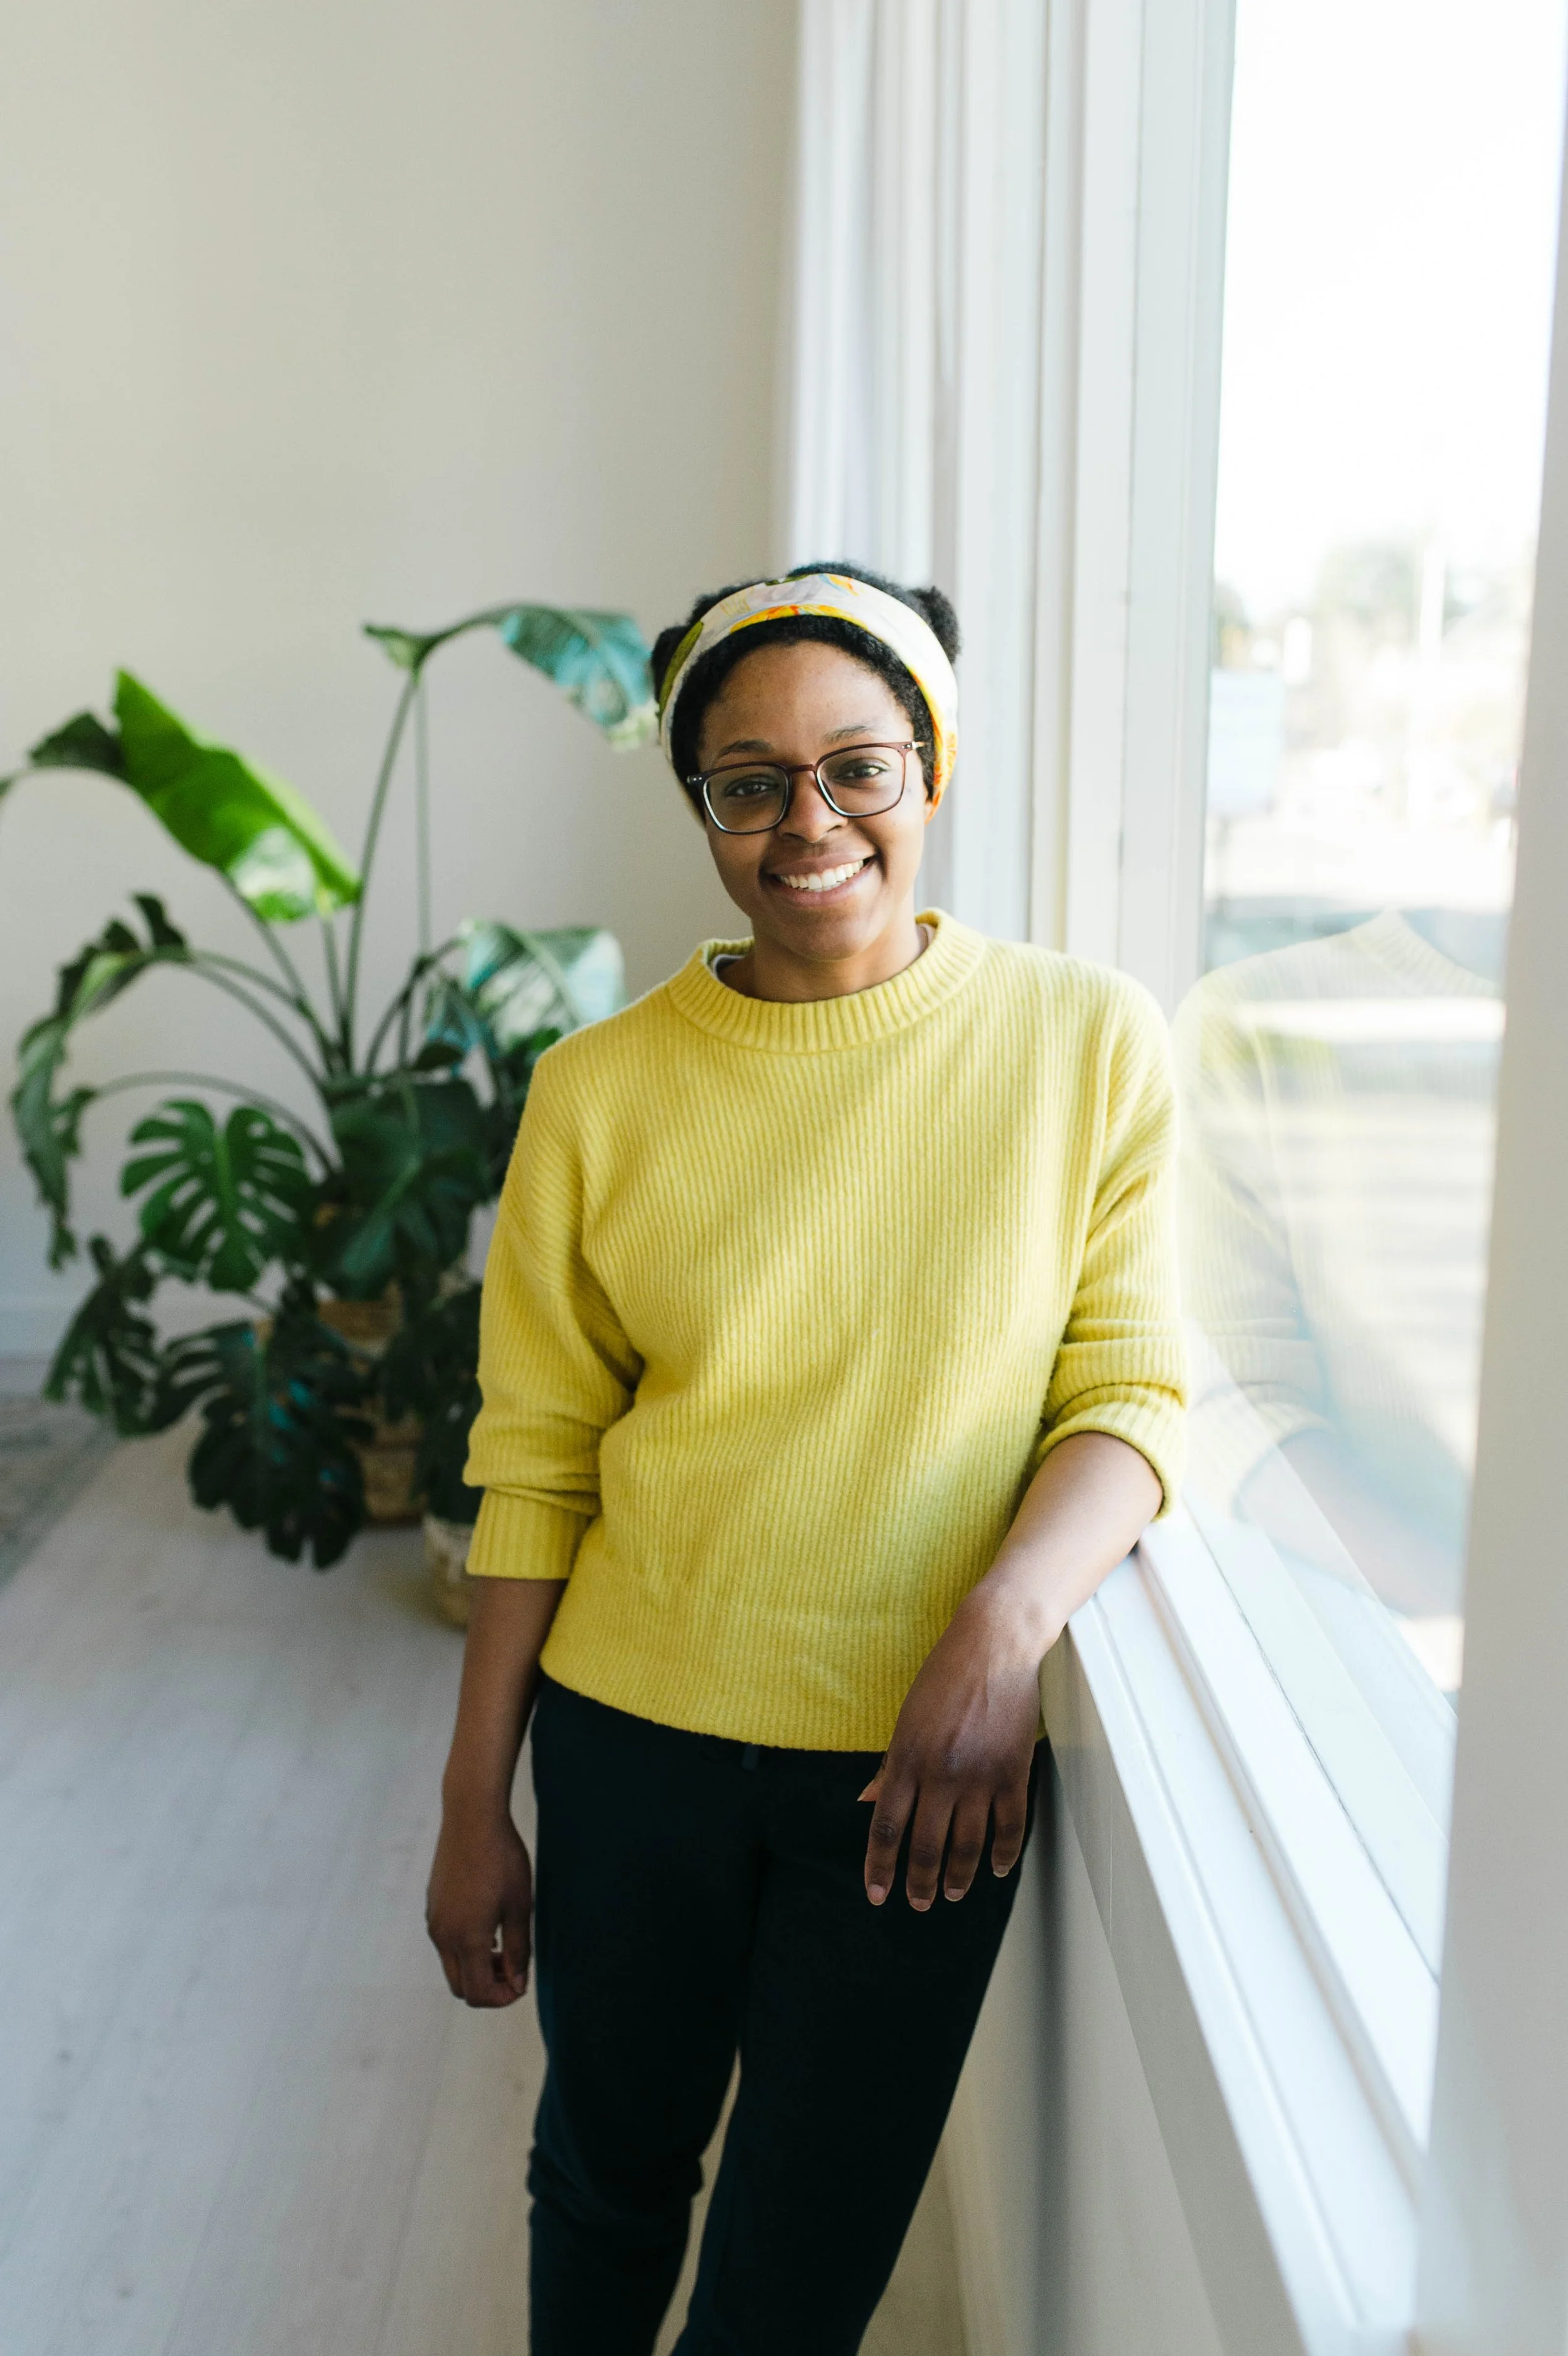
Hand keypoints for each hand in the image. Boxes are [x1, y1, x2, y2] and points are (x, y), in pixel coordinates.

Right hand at [426, 1799, 532, 2005]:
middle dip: (488, 1987)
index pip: (479, 1994)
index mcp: (467, 1939)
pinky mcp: (432, 1907)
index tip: (522, 1983)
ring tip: (503, 1945)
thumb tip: (518, 1983)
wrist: (472, 1818)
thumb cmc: (502, 1860)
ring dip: (476, 1968)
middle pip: (461, 1987)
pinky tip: (487, 1924)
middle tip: (513, 1968)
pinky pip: (445, 1943)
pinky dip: (465, 1949)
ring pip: (452, 1965)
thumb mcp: (520, 1907)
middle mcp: (443, 1936)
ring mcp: (434, 1921)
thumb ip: (519, 1950)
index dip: (503, 1998)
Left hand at [860, 1591, 1042, 1910]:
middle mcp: (940, 1774)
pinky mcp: (1012, 1772)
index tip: (878, 1893)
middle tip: (919, 1903)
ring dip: (959, 1876)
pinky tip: (998, 1869)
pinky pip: (1010, 1827)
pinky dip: (1004, 1854)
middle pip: (926, 1845)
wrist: (993, 1646)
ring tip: (952, 1893)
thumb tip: (866, 1800)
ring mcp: (979, 1776)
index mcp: (906, 1759)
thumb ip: (890, 1765)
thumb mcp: (906, 1719)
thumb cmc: (944, 1676)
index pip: (886, 1827)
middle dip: (919, 1882)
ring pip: (968, 1845)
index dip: (880, 1866)